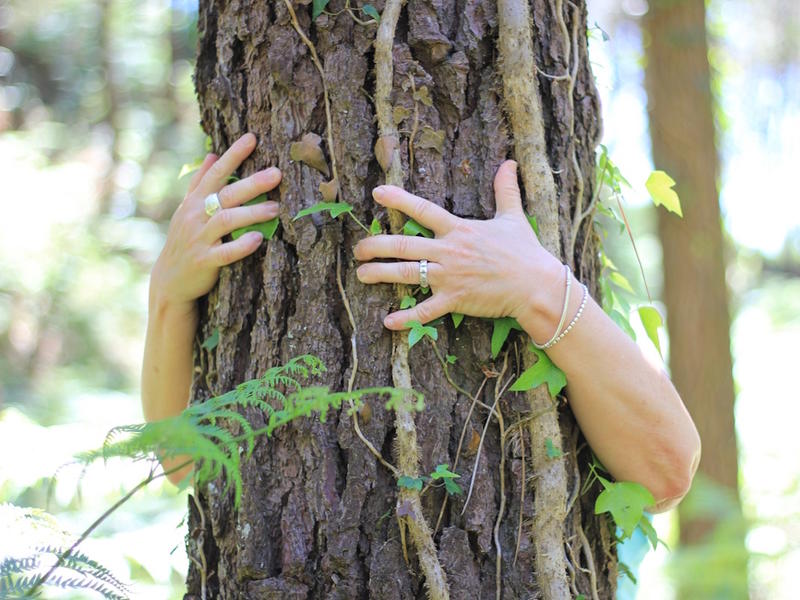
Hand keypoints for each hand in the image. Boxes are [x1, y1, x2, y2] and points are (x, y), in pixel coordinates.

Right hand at [151, 133, 280, 309]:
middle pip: (226, 195)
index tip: (252, 138)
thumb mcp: (187, 209)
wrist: (170, 279)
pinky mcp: (205, 261)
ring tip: (275, 208)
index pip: (216, 173)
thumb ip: (200, 183)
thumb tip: (211, 155)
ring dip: (252, 213)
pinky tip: (258, 238)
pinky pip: (225, 253)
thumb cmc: (185, 240)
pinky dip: (241, 245)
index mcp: (195, 202)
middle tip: (276, 173)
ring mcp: (199, 239)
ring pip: (227, 221)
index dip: (233, 155)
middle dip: (252, 183)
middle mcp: (196, 217)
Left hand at [354, 160, 563, 330]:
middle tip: (358, 249)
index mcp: (459, 229)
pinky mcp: (455, 300)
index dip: (398, 200)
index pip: (423, 210)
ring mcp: (450, 276)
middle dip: (375, 245)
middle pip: (403, 245)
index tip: (376, 193)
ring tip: (361, 274)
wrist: (536, 285)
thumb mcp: (513, 217)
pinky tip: (387, 321)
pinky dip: (406, 317)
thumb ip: (505, 190)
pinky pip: (425, 310)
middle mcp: (449, 251)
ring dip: (380, 274)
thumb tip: (509, 162)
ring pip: (407, 273)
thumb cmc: (525, 252)